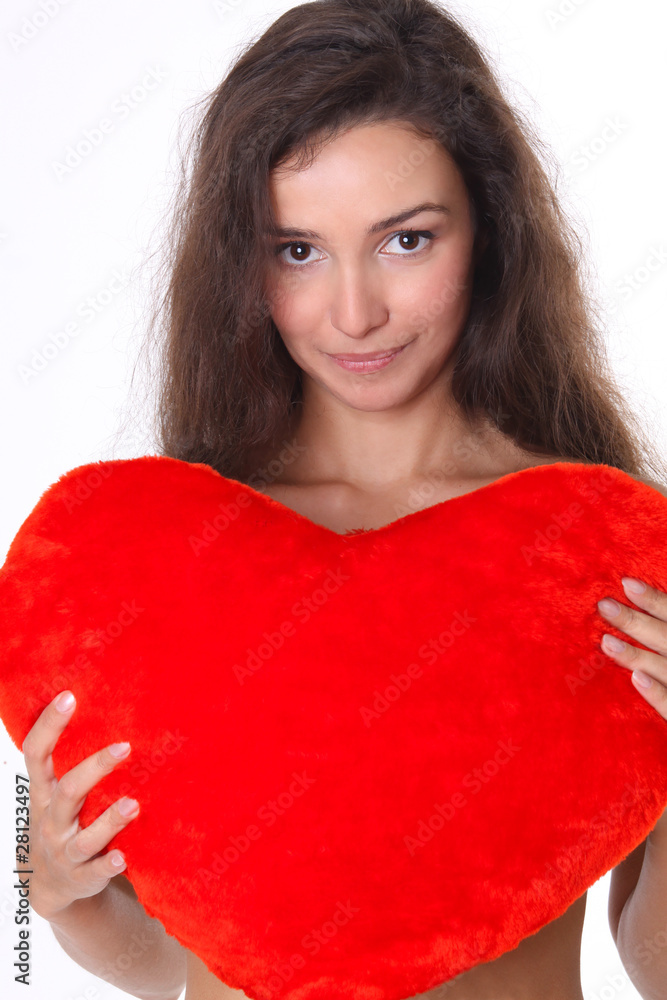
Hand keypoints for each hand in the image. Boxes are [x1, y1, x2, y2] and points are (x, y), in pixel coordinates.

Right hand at [20, 690, 139, 921]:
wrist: (51, 885)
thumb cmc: (60, 824)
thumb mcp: (55, 793)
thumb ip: (71, 760)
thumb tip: (103, 706)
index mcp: (44, 793)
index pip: (37, 754)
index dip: (49, 725)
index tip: (69, 697)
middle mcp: (51, 820)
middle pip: (68, 792)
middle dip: (94, 769)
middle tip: (124, 747)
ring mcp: (65, 851)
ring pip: (84, 836)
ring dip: (109, 820)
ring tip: (133, 804)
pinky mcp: (83, 877)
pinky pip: (95, 872)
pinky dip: (109, 865)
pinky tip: (123, 857)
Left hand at [597, 576, 666, 837]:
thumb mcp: (666, 672)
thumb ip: (660, 646)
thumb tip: (635, 604)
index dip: (657, 600)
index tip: (625, 582)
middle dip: (641, 620)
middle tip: (602, 605)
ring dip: (641, 654)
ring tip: (605, 642)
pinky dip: (661, 695)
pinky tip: (637, 681)